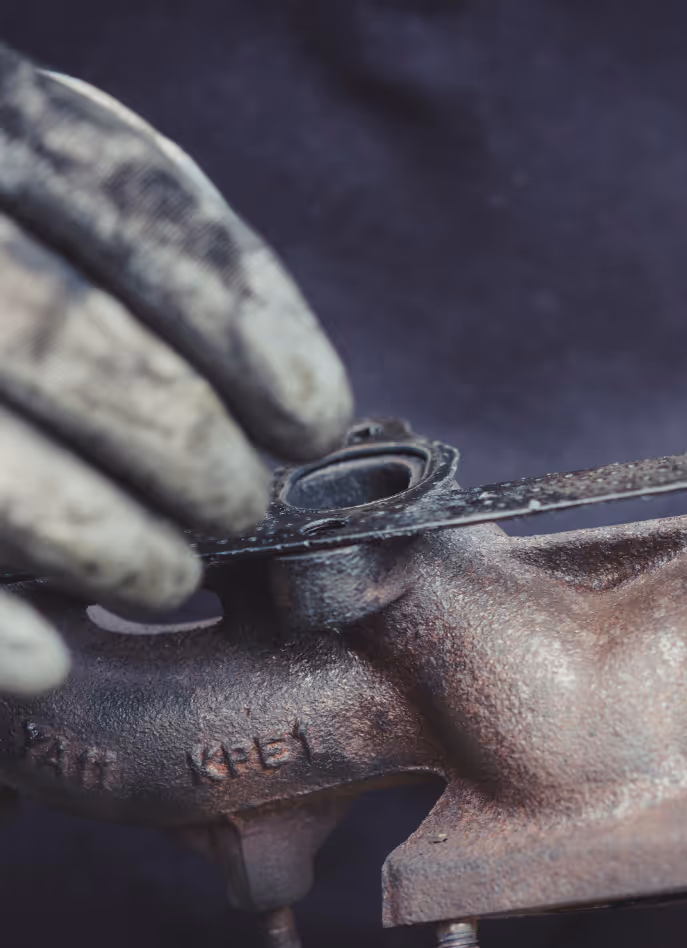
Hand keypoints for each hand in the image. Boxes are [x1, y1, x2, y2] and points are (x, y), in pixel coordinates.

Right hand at [0, 45, 351, 692]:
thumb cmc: (7, 273)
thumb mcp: (36, 210)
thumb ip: (142, 265)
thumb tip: (288, 396)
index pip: (143, 212)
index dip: (253, 325)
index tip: (319, 414)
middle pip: (79, 350)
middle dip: (190, 451)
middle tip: (240, 505)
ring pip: (4, 473)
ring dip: (109, 544)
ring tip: (167, 576)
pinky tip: (52, 662)